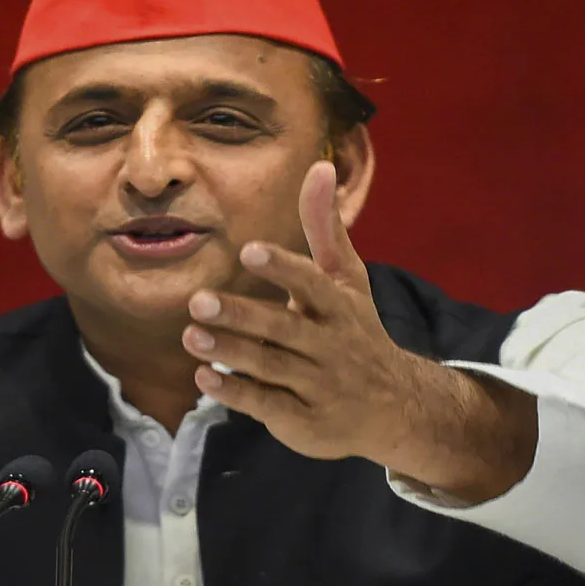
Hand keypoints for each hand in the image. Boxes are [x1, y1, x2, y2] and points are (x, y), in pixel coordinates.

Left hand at [182, 161, 422, 461]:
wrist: (395, 407)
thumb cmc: (359, 332)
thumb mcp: (348, 280)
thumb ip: (324, 228)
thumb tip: (317, 166)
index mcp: (340, 307)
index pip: (312, 283)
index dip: (283, 268)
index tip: (249, 251)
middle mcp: (331, 345)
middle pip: (283, 327)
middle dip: (241, 315)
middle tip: (197, 300)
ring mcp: (319, 385)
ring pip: (270, 366)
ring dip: (229, 351)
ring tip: (190, 336)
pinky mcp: (304, 419)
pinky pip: (266, 405)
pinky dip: (235, 392)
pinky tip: (203, 378)